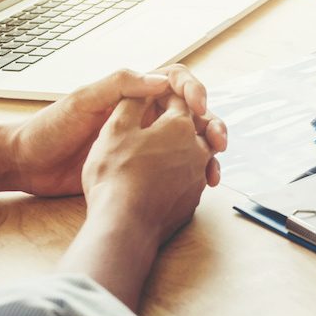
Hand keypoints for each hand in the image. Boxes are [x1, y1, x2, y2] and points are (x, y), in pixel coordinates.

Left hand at [9, 66, 226, 197]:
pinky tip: (199, 185)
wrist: (28, 164)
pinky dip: (193, 174)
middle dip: (212, 123)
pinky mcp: (141, 167)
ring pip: (189, 142)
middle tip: (218, 142)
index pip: (176, 80)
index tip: (198, 107)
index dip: (193, 89)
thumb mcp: (82, 100)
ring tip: (214, 170)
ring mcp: (145, 142)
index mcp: (133, 92)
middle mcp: (144, 114)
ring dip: (208, 152)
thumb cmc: (49, 128)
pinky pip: (176, 167)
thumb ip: (119, 85)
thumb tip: (161, 80)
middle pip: (192, 113)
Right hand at [59, 93, 214, 310]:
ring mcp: (198, 177)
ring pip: (199, 152)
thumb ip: (132, 103)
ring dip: (186, 147)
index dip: (163, 95)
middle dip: (183, 119)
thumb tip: (144, 91)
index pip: (178, 99)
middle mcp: (198, 149)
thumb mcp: (115, 129)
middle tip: (166, 122)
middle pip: (197, 125)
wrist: (125, 225)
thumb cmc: (115, 175)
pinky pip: (192, 179)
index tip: (151, 99)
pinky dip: (181, 173)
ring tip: (167, 150)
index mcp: (180, 125)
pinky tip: (164, 178)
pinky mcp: (193, 200)